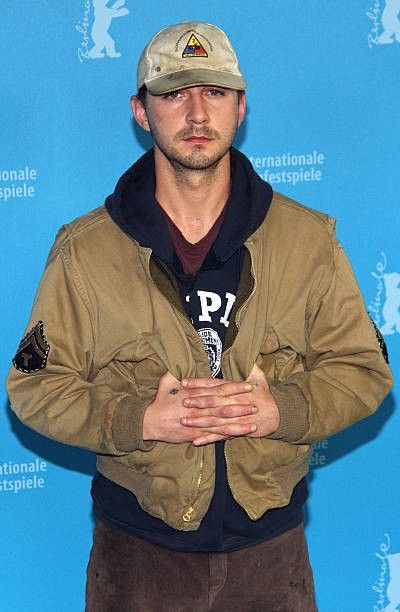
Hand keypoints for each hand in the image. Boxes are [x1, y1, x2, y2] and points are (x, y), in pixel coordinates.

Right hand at [142, 370, 260, 443]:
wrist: (149, 421)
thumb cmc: (160, 400)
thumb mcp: (168, 380)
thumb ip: (179, 372)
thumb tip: (185, 361)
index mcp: (195, 393)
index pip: (219, 388)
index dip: (235, 387)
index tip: (249, 385)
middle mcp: (198, 407)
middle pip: (224, 405)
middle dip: (241, 404)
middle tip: (257, 402)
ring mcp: (197, 422)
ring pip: (222, 422)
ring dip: (239, 421)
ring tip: (254, 420)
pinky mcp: (195, 434)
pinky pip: (214, 436)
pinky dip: (228, 435)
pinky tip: (240, 435)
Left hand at [180, 364, 279, 445]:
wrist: (280, 414)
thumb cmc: (266, 394)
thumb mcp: (259, 376)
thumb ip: (248, 366)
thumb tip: (243, 351)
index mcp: (236, 389)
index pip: (214, 384)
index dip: (199, 383)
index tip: (184, 382)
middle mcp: (235, 402)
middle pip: (214, 402)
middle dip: (197, 401)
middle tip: (182, 401)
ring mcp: (236, 418)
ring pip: (215, 419)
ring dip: (199, 421)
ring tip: (184, 421)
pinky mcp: (238, 431)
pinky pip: (221, 436)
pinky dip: (208, 439)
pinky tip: (196, 441)